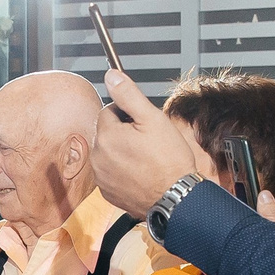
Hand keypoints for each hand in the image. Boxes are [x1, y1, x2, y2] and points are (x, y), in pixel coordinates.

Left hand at [91, 66, 202, 218]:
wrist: (176, 198)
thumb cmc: (169, 161)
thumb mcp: (152, 118)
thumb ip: (128, 94)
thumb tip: (111, 76)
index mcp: (106, 135)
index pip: (109, 111)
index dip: (129, 115)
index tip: (144, 125)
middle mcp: (98, 156)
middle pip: (107, 132)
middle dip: (124, 133)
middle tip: (148, 143)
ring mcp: (101, 176)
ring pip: (109, 153)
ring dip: (122, 152)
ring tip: (146, 160)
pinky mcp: (107, 192)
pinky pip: (111, 173)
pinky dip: (122, 171)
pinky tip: (140, 174)